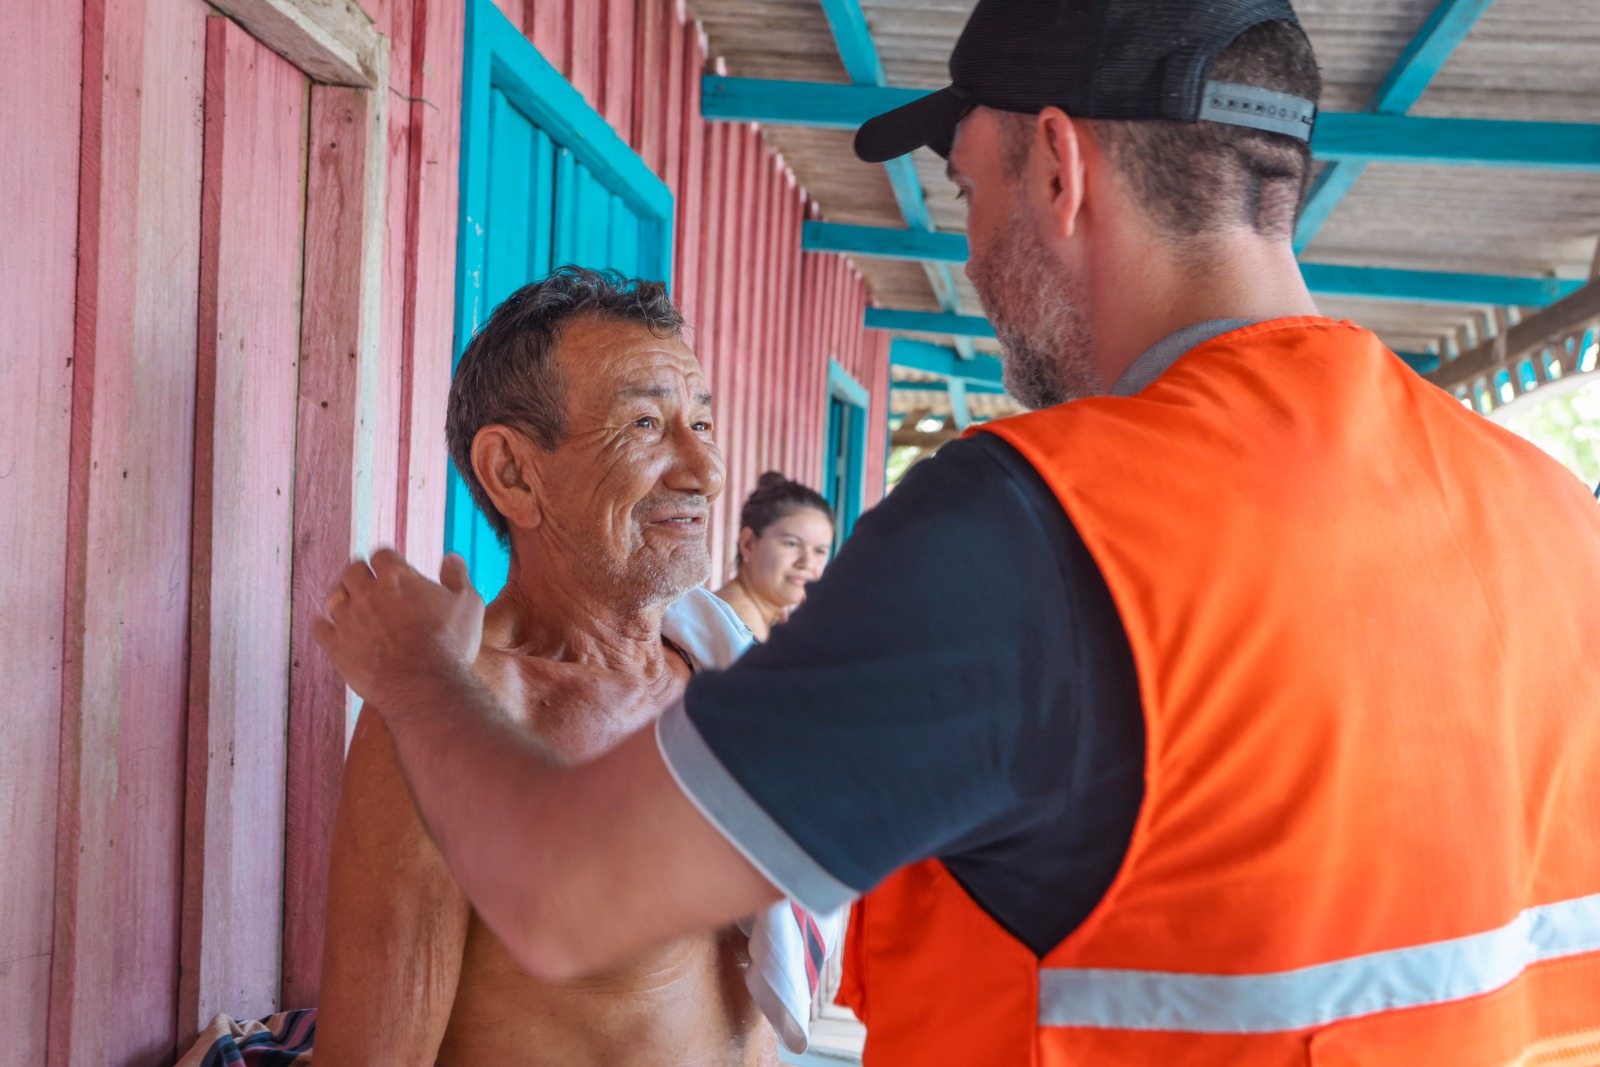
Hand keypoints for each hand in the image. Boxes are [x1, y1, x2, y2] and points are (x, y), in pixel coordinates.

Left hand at [312, 550, 484, 705]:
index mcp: (397, 576)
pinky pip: (319, 628)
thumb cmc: (449, 644)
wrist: (424, 685)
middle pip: (352, 570)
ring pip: (334, 597)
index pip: (382, 555)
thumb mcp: (468, 604)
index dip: (387, 561)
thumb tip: (451, 558)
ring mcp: (347, 618)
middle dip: (361, 575)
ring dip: (343, 599)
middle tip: (368, 585)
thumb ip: (457, 576)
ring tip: (353, 608)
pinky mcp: (335, 646)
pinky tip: (331, 628)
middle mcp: (367, 592)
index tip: (391, 569)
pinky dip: (324, 626)